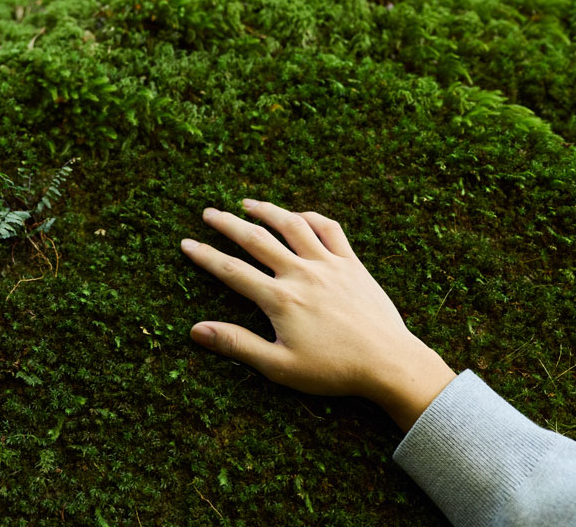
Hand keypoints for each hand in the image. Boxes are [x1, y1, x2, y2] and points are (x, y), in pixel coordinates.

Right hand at [183, 199, 456, 432]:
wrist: (389, 363)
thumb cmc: (333, 371)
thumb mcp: (279, 367)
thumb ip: (237, 344)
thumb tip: (196, 330)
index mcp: (280, 299)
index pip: (232, 271)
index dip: (205, 256)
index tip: (186, 243)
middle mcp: (302, 273)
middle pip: (257, 239)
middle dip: (228, 223)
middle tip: (207, 212)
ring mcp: (329, 264)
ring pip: (292, 225)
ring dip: (267, 210)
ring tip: (247, 204)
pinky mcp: (352, 264)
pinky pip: (330, 229)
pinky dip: (311, 217)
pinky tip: (299, 216)